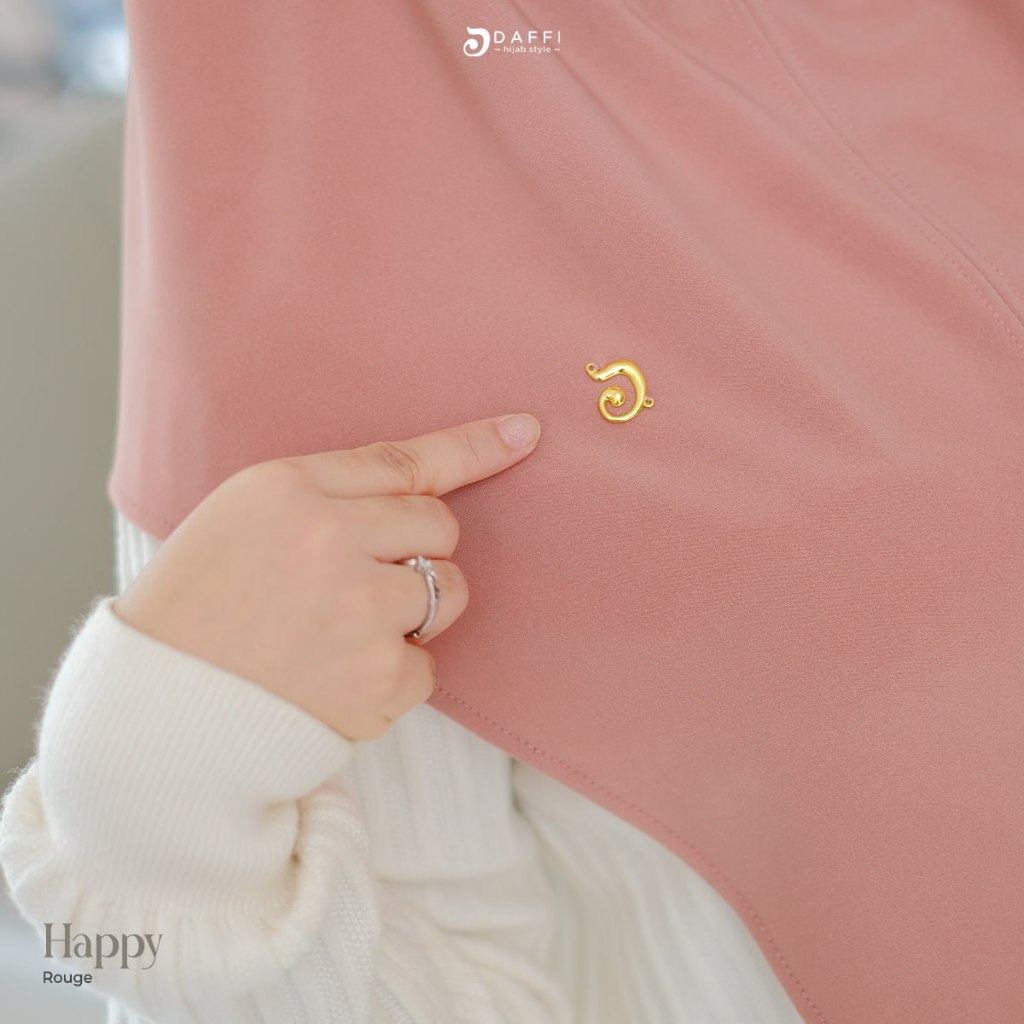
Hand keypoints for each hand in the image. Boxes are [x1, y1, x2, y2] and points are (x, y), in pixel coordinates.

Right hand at [112, 414, 541, 741]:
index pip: (403, 461)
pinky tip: (336, 680)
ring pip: (449, 591)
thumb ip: (325, 494)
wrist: (160, 715)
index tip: (524, 431)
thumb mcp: (241, 520)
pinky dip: (395, 675)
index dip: (473, 446)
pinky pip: (429, 664)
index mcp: (287, 489)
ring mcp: (358, 609)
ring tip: (343, 634)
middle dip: (419, 550)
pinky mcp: (378, 679)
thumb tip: (418, 493)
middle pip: (438, 526)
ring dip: (416, 610)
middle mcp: (328, 539)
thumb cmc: (197, 610)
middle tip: (359, 582)